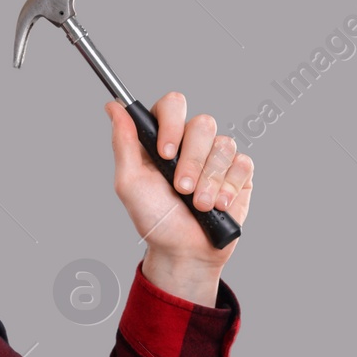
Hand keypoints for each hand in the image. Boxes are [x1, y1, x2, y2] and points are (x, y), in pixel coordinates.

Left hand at [104, 92, 253, 306]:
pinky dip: (229, 187)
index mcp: (163, 138)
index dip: (172, 123)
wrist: (184, 251)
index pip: (173, 105)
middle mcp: (191, 143)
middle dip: (192, 161)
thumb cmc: (154, 218)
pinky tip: (218, 205)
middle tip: (182, 188)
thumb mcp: (129, 183)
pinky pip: (243, 164)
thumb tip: (113, 107)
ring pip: (224, 144)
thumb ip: (123, 143)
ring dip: (209, 181)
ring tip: (199, 204)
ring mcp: (216, 157)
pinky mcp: (238, 173)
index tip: (165, 153)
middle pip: (203, 123)